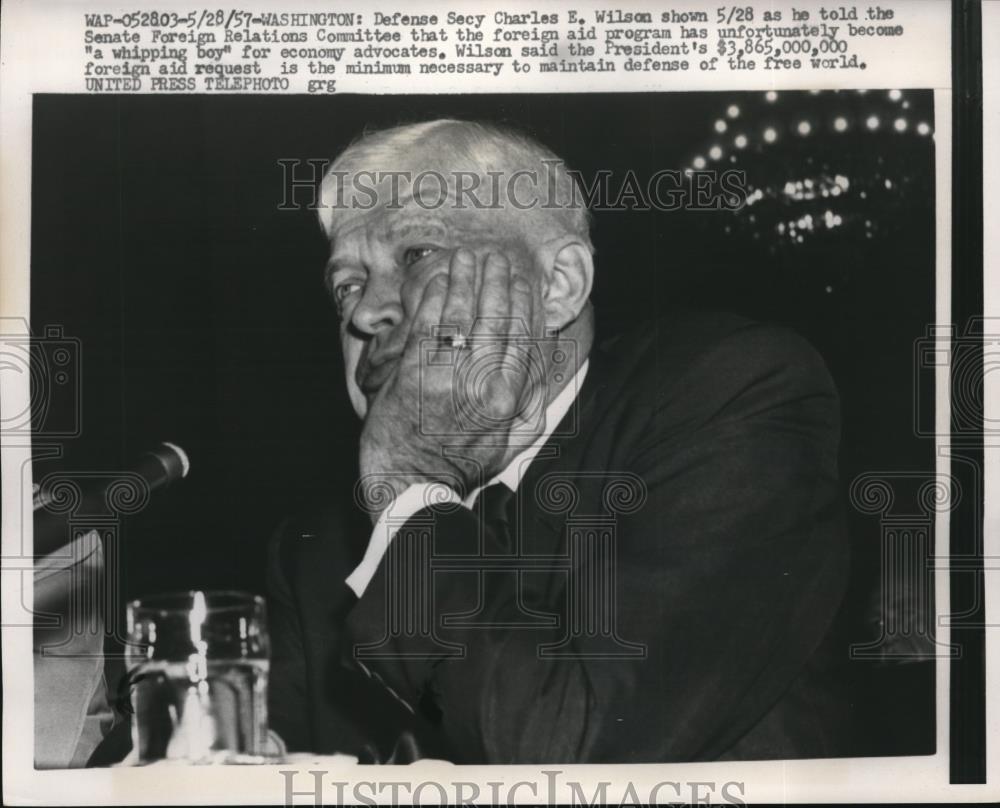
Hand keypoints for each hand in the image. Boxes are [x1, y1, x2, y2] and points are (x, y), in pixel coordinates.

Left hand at [358, 247, 542, 513]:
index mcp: (510, 398)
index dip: (524, 301)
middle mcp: (484, 383)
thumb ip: (532, 401)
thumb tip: (546, 359)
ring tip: (467, 256)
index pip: (523, 336)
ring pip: (462, 314)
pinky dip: (435, 297)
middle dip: (497, 280)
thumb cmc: (462, 464)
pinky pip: (428, 324)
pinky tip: (439, 279)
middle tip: (497, 258)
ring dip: (466, 278)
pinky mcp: (414, 372)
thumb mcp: (512, 441)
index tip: (523, 280)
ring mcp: (448, 376)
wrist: (413, 483)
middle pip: (495, 317)